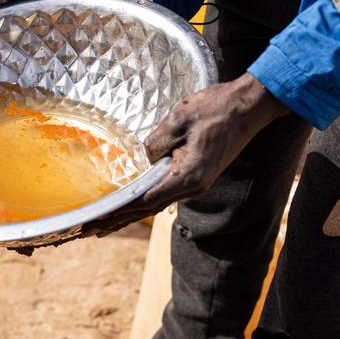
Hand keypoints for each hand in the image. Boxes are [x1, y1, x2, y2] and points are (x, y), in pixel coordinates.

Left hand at [84, 73, 289, 236]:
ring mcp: (196, 184)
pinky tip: (131, 206)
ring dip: (129, 214)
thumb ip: (155, 142)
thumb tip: (145, 158)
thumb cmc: (217, 109)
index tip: (96, 222)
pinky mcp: (197, 176)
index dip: (117, 212)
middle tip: (89, 232)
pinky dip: (144, 201)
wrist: (250, 106)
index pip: (143, 201)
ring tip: (105, 225)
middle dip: (117, 220)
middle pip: (147, 209)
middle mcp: (192, 187)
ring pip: (155, 203)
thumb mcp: (179, 119)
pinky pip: (165, 192)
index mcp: (187, 177)